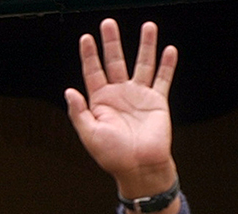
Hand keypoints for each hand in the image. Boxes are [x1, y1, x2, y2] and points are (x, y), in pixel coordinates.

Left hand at [65, 19, 177, 212]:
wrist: (139, 166)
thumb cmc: (113, 156)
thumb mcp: (89, 136)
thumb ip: (78, 113)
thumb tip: (69, 91)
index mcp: (100, 103)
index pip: (93, 73)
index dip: (89, 55)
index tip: (86, 38)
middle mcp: (119, 96)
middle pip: (115, 62)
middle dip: (111, 42)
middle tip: (108, 23)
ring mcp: (139, 96)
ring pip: (142, 64)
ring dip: (145, 45)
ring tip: (148, 26)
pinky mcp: (157, 101)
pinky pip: (163, 79)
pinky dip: (167, 64)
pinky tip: (169, 49)